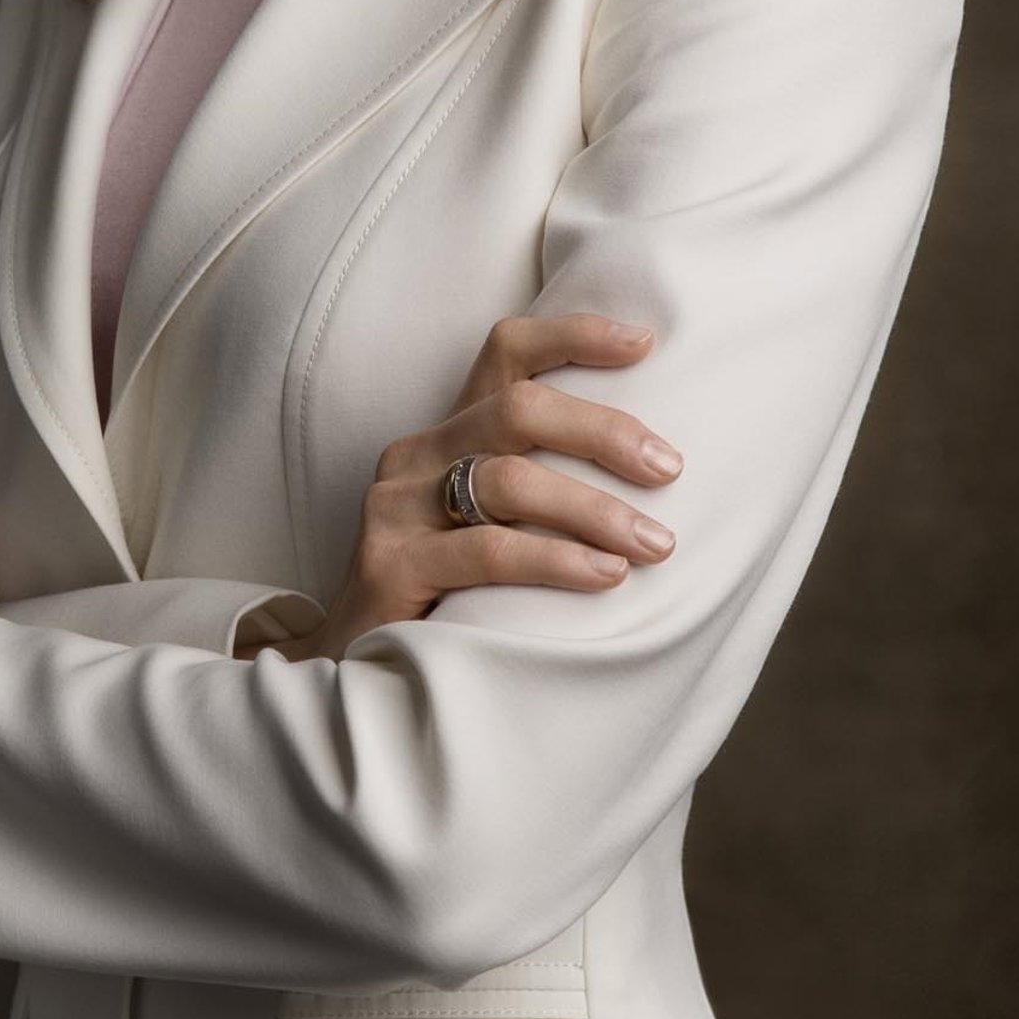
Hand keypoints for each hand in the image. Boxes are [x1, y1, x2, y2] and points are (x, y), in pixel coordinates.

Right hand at [261, 313, 679, 663]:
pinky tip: (605, 576)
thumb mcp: (489, 526)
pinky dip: (556, 560)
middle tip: (669, 469)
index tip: (644, 344)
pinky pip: (488, 551)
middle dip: (603, 432)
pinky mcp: (388, 566)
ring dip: (594, 508)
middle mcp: (415, 455)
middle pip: (518, 408)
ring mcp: (395, 509)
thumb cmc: (445, 601)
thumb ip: (542, 489)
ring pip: (508, 479)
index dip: (573, 336)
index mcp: (447, 433)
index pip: (507, 353)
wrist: (349, 682)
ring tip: (655, 544)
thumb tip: (654, 471)